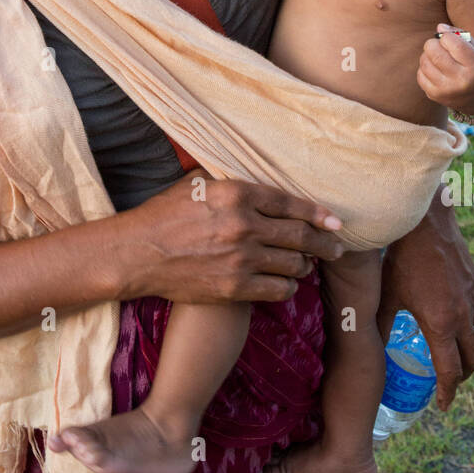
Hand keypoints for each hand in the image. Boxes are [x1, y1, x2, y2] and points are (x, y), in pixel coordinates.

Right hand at [125, 174, 345, 304]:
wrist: (136, 253)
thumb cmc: (164, 215)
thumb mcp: (198, 185)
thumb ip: (232, 184)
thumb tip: (260, 183)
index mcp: (236, 193)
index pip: (291, 203)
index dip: (317, 213)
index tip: (334, 221)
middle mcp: (244, 225)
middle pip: (300, 235)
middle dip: (325, 243)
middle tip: (337, 248)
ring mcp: (241, 258)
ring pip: (294, 264)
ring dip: (305, 265)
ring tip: (307, 265)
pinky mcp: (235, 287)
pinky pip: (279, 289)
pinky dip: (287, 286)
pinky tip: (285, 283)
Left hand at [376, 186, 473, 410]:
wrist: (427, 220)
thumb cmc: (401, 257)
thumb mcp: (386, 294)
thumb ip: (379, 324)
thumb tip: (367, 347)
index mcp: (441, 323)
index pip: (451, 371)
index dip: (448, 393)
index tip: (443, 406)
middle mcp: (463, 314)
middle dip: (463, 376)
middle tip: (449, 381)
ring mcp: (473, 296)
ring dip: (467, 349)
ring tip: (450, 352)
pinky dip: (468, 323)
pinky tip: (451, 315)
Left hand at [418, 23, 473, 114]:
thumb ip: (459, 34)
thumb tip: (439, 27)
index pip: (454, 44)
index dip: (446, 36)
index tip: (447, 38)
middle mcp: (461, 81)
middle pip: (435, 53)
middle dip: (433, 43)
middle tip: (438, 45)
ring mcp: (446, 90)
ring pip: (425, 62)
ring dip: (427, 55)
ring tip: (437, 56)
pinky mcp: (434, 95)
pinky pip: (420, 74)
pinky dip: (424, 67)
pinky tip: (434, 68)